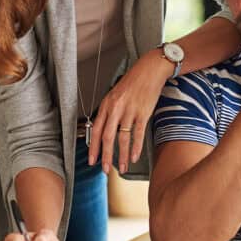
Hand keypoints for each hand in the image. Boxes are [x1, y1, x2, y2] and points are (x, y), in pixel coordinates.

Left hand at [87, 50, 172, 174]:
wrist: (149, 71)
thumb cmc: (132, 83)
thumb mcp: (114, 95)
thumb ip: (109, 112)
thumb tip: (103, 131)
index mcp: (106, 105)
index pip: (96, 130)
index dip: (93, 147)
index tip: (92, 160)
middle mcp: (116, 108)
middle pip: (107, 137)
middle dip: (105, 156)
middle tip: (105, 169)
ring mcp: (130, 111)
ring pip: (123, 139)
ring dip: (122, 156)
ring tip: (121, 168)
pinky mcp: (143, 113)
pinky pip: (138, 134)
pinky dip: (136, 148)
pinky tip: (134, 157)